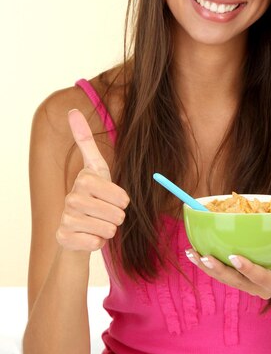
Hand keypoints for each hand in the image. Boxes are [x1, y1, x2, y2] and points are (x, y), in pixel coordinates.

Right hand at [56, 109, 129, 251]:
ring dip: (108, 229)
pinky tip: (87, 235)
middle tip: (104, 213)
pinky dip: (97, 242)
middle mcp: (72, 197)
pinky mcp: (65, 237)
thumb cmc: (92, 195)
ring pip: (109, 229)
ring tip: (96, 223)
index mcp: (85, 179)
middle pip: (118, 214)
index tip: (112, 197)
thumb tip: (71, 110)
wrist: (74, 228)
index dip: (122, 200)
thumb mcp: (96, 168)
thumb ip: (85, 140)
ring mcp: (67, 218)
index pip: (122, 196)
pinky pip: (97, 243)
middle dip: (117, 217)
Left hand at [185, 232, 270, 298]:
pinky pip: (220, 272)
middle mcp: (261, 287)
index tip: (235, 257)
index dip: (249, 270)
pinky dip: (206, 262)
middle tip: (205, 256)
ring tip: (192, 253)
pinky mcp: (237, 276)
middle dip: (220, 271)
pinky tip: (193, 251)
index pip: (264, 279)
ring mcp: (247, 283)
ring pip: (225, 279)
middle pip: (238, 282)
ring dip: (208, 268)